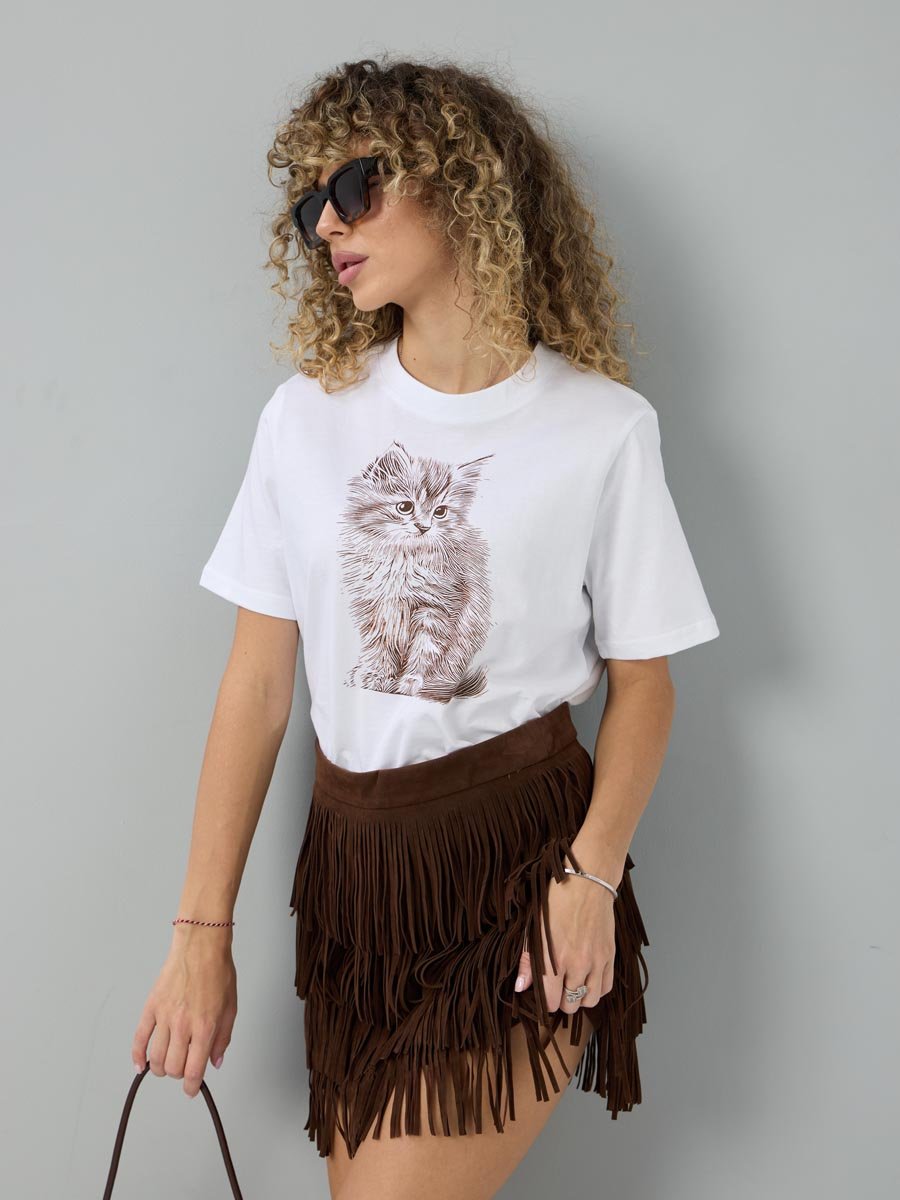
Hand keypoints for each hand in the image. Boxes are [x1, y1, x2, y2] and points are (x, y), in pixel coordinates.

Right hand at [131, 930, 236, 1097]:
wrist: (201, 946)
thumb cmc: (218, 972)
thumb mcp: (231, 1007)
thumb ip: (223, 1038)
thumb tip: (215, 1062)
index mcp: (205, 1027)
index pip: (194, 1070)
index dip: (191, 1086)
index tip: (191, 1089)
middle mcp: (183, 1025)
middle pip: (173, 1068)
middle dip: (178, 1075)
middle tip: (183, 1069)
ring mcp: (165, 1016)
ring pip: (156, 1058)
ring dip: (160, 1069)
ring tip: (166, 1066)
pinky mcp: (151, 1007)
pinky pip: (139, 1038)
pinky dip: (137, 1056)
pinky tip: (141, 1065)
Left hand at [514, 858, 616, 1015]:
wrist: (585, 884)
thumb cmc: (554, 903)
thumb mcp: (533, 930)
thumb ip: (527, 962)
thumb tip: (521, 988)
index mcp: (552, 959)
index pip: (550, 1002)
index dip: (545, 1002)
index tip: (544, 993)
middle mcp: (575, 964)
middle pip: (569, 1005)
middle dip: (561, 1000)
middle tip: (557, 987)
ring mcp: (595, 961)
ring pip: (589, 1001)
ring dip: (580, 997)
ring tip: (573, 983)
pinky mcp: (610, 956)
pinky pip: (606, 988)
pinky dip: (597, 988)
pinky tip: (588, 977)